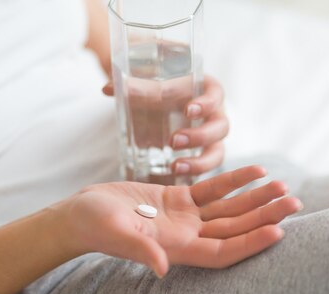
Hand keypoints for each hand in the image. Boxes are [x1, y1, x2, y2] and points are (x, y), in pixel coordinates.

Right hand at [60, 166, 301, 277]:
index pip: (223, 252)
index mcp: (177, 248)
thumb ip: (140, 250)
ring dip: (256, 198)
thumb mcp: (116, 234)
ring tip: (283, 185)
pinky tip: (255, 170)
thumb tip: (162, 268)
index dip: (251, 244)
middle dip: (265, 216)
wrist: (81, 213)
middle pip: (235, 229)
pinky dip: (234, 181)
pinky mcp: (177, 199)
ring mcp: (185, 218)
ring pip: (229, 209)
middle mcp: (187, 236)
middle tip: (295, 201)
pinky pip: (212, 190)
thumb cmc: (94, 225)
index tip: (279, 231)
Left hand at [103, 75, 228, 176]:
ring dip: (199, 161)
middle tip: (173, 141)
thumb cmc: (158, 82)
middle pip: (221, 127)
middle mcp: (214, 114)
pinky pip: (205, 168)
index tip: (188, 110)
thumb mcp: (148, 80)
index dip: (206, 103)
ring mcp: (210, 137)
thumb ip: (131, 84)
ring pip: (217, 152)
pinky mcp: (201, 154)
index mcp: (206, 90)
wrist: (155, 94)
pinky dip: (192, 174)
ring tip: (174, 167)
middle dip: (200, 136)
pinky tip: (175, 178)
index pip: (215, 95)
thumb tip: (107, 89)